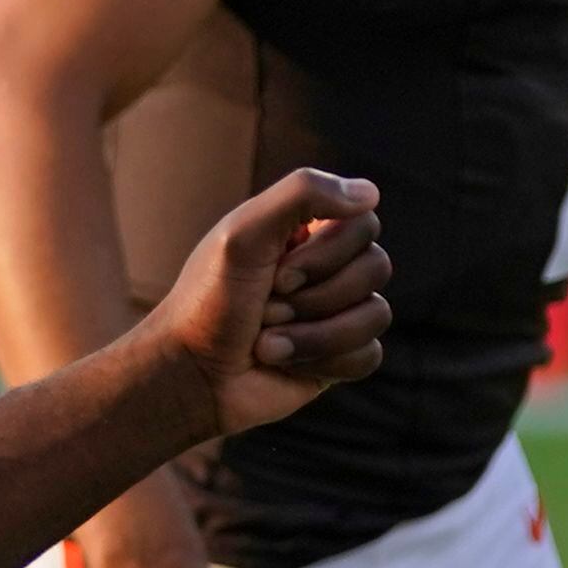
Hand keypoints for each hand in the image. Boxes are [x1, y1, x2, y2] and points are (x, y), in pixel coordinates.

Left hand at [149, 170, 390, 435]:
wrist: (192, 375)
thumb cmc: (209, 300)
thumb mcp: (244, 232)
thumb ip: (303, 194)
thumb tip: (371, 192)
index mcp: (308, 231)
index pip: (363, 223)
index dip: (325, 253)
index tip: (276, 272)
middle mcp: (329, 268)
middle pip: (376, 267)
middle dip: (314, 297)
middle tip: (267, 306)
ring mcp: (338, 314)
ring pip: (376, 314)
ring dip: (314, 334)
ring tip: (269, 342)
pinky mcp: (340, 358)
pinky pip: (369, 355)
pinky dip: (323, 361)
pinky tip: (286, 363)